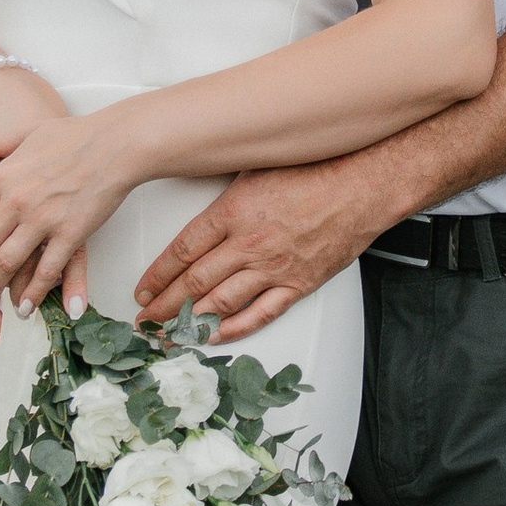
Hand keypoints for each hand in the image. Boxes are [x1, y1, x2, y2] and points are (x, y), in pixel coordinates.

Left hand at [0, 106, 131, 314]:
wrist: (116, 144)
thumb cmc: (73, 135)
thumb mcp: (23, 133)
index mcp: (3, 177)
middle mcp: (17, 201)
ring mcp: (44, 220)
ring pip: (8, 263)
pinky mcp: (71, 235)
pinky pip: (46, 272)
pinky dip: (33, 293)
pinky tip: (25, 306)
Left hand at [134, 156, 392, 344]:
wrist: (363, 184)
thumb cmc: (315, 169)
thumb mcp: (255, 169)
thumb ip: (224, 197)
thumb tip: (194, 213)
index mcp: (233, 211)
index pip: (182, 251)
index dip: (157, 275)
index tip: (142, 290)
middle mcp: (249, 243)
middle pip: (194, 283)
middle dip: (165, 306)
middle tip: (145, 321)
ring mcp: (274, 267)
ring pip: (221, 303)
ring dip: (190, 322)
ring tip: (170, 334)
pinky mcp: (298, 283)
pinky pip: (260, 314)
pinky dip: (234, 329)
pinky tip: (214, 336)